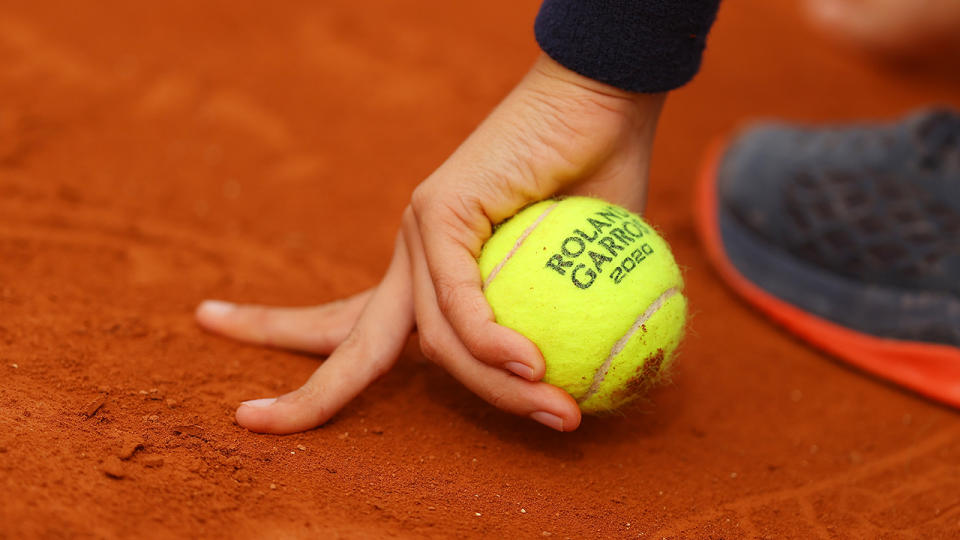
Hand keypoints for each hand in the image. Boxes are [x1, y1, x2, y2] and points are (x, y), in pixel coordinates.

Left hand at [196, 54, 664, 433]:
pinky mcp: (439, 209)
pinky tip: (530, 365)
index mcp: (431, 280)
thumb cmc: (600, 191)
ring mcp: (420, 234)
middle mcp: (413, 260)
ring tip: (559, 411)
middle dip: (304, 394)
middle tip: (247, 423)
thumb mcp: (581, 286)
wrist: (605, 104)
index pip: (365, 333)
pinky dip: (493, 339)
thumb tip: (587, 396)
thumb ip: (566, 335)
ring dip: (500, 389)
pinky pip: (458, 298)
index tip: (259, 403)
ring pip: (436, 339)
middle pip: (350, 342)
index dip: (321, 374)